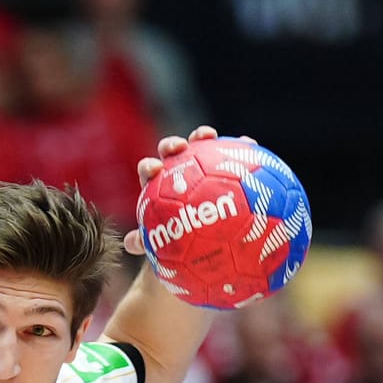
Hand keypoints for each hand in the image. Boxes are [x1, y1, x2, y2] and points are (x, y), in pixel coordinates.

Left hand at [122, 125, 256, 256]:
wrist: (199, 244)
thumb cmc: (178, 245)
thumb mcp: (161, 247)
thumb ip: (146, 243)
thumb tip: (132, 243)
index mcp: (160, 189)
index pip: (150, 173)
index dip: (149, 168)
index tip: (155, 169)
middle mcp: (176, 174)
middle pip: (170, 153)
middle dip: (172, 145)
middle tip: (179, 147)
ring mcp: (199, 168)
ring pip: (198, 146)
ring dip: (203, 136)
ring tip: (211, 135)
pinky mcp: (221, 165)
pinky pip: (230, 154)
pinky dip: (239, 147)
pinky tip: (250, 144)